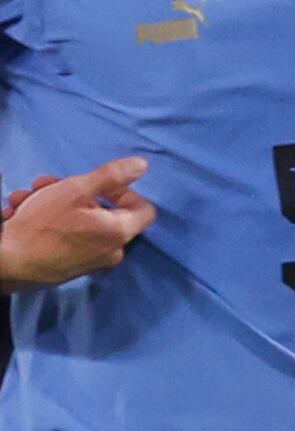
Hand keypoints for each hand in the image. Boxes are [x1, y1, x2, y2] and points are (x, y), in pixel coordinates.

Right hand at [0, 158, 155, 289]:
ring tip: (25, 199)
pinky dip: (49, 222)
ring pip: (79, 221)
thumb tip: (142, 164)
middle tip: (45, 184)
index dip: (124, 191)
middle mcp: (113, 250)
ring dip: (53, 203)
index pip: (143, 208)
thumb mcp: (76, 190)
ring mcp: (94, 261)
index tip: (97, 185)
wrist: (11, 263)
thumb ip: (110, 176)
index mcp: (120, 232)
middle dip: (72, 191)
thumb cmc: (44, 225)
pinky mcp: (73, 266)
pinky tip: (22, 214)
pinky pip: (69, 237)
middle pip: (104, 211)